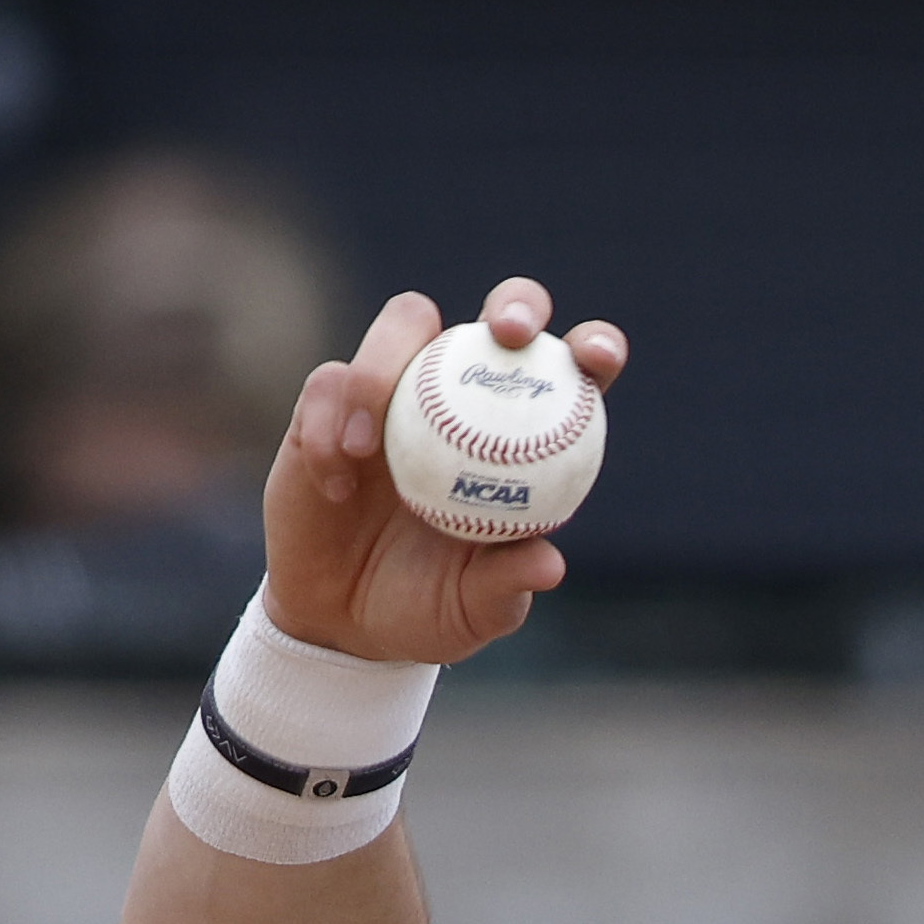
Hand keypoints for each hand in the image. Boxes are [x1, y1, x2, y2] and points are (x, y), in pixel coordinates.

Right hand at [260, 279, 623, 668]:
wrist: (340, 622)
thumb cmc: (424, 609)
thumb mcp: (471, 612)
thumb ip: (505, 587)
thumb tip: (547, 563)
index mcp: (520, 440)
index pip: (570, 376)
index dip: (593, 348)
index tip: (594, 358)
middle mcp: (465, 396)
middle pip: (500, 315)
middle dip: (515, 302)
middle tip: (506, 333)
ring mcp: (397, 390)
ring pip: (407, 323)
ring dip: (387, 367)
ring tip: (368, 450)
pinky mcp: (331, 400)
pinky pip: (331, 382)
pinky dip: (330, 425)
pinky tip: (333, 484)